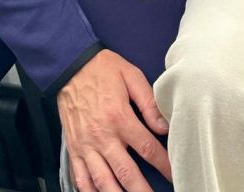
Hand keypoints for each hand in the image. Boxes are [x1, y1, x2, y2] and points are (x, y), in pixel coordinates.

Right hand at [57, 49, 170, 191]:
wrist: (69, 65)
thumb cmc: (103, 69)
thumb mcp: (131, 76)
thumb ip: (148, 102)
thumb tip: (164, 126)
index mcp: (120, 117)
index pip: (147, 148)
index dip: (163, 165)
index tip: (174, 175)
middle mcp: (103, 136)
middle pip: (126, 173)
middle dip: (143, 191)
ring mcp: (86, 145)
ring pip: (103, 181)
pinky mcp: (74, 148)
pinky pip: (81, 177)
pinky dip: (90, 191)